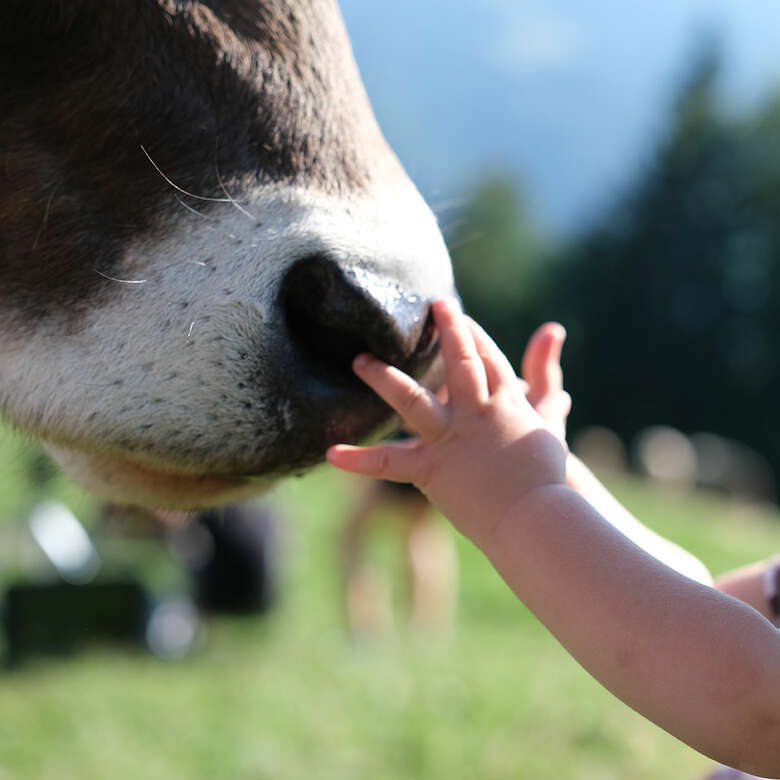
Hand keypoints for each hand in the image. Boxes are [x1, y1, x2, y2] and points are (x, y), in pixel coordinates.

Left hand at [327, 299, 565, 547]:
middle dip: (447, 330)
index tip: (454, 313)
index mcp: (506, 402)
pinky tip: (332, 453)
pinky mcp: (432, 468)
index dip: (470, 333)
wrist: (536, 517)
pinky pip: (390, 462)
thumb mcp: (551, 422)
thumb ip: (548, 385)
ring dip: (386, 379)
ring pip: (413, 401)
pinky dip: (361, 461)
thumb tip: (553, 336)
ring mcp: (451, 438)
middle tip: (431, 305)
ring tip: (360, 361)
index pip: (488, 357)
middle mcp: (477, 412)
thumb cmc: (547, 476)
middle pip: (460, 362)